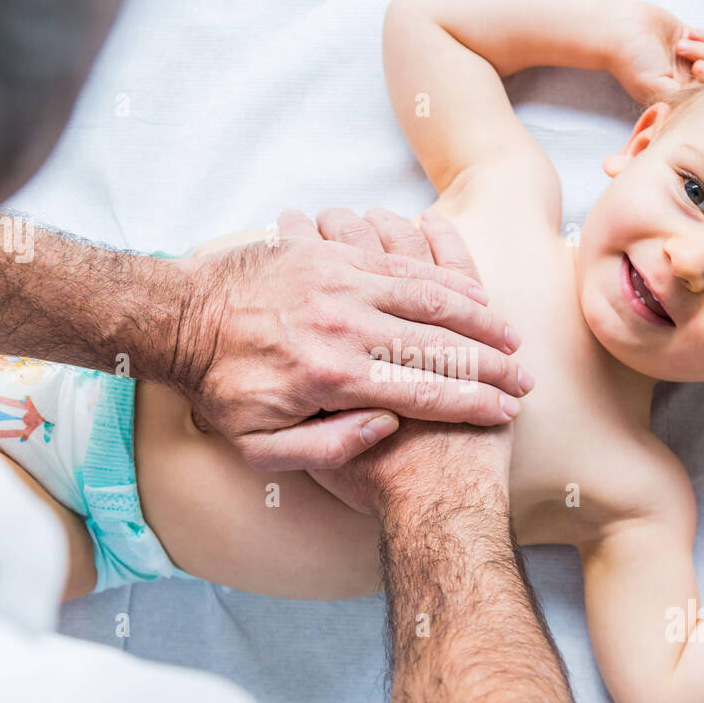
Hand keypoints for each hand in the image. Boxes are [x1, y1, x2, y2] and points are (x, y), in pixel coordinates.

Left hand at [171, 207, 529, 470]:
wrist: (180, 319)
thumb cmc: (223, 391)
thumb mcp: (264, 448)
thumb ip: (331, 447)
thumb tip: (388, 424)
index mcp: (334, 378)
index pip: (427, 392)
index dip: (476, 404)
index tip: (507, 412)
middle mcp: (345, 326)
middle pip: (441, 344)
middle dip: (492, 364)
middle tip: (523, 379)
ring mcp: (341, 282)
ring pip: (431, 296)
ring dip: (478, 317)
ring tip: (508, 339)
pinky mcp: (333, 254)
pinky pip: (402, 263)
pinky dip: (443, 277)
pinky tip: (469, 292)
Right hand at [608, 1, 703, 103]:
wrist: (621, 29)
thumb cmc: (633, 61)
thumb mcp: (655, 87)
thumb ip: (680, 98)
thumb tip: (702, 103)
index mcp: (673, 95)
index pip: (703, 97)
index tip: (698, 71)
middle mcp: (681, 79)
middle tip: (696, 64)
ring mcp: (686, 59)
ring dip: (701, 49)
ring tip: (680, 45)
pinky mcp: (689, 38)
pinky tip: (689, 34)